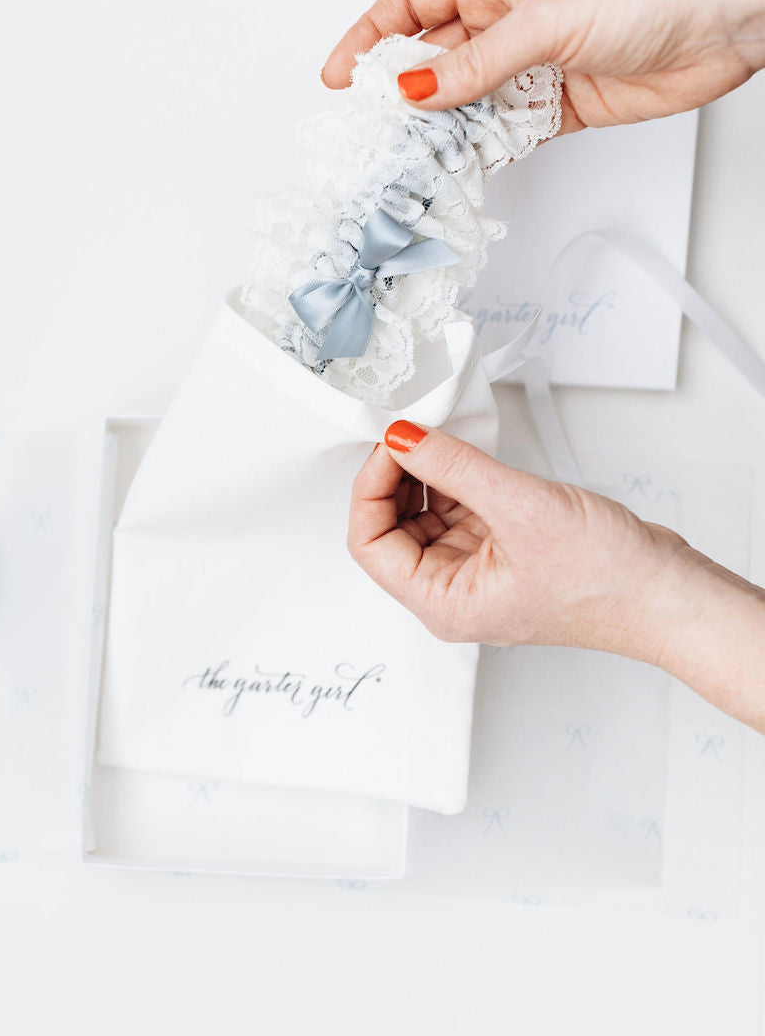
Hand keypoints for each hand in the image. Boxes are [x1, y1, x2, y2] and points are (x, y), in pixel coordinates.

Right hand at [321, 0, 764, 133]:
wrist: (720, 20)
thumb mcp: (543, 19)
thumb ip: (476, 65)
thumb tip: (416, 91)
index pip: (413, 2)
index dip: (370, 36)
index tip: (341, 76)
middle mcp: (510, 17)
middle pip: (434, 58)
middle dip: (402, 93)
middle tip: (374, 128)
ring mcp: (533, 63)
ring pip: (467, 101)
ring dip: (442, 128)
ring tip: (413, 156)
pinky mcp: (559, 104)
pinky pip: (506, 131)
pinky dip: (485, 149)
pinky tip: (465, 163)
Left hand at [348, 420, 764, 731]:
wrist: (666, 590)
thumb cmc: (607, 579)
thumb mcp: (519, 507)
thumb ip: (453, 468)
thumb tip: (404, 439)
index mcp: (443, 603)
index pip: (370, 544)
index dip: (369, 490)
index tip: (389, 445)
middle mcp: (452, 591)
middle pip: (391, 528)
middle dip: (394, 477)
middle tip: (409, 432)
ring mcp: (476, 570)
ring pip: (424, 514)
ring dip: (426, 473)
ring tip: (438, 435)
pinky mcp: (500, 548)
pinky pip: (458, 508)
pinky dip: (456, 477)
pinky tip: (464, 453)